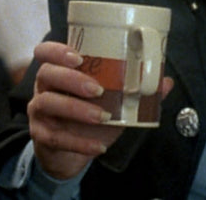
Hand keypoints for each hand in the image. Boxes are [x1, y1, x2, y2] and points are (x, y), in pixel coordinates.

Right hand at [27, 41, 172, 179]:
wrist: (71, 155)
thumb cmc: (90, 119)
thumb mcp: (113, 104)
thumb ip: (137, 92)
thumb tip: (166, 82)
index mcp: (59, 72)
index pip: (45, 52)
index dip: (57, 50)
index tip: (79, 56)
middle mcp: (43, 88)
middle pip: (47, 74)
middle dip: (72, 79)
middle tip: (98, 89)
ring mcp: (38, 112)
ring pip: (48, 103)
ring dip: (76, 108)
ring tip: (102, 116)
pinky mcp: (40, 136)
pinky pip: (55, 138)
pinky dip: (79, 142)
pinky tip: (99, 146)